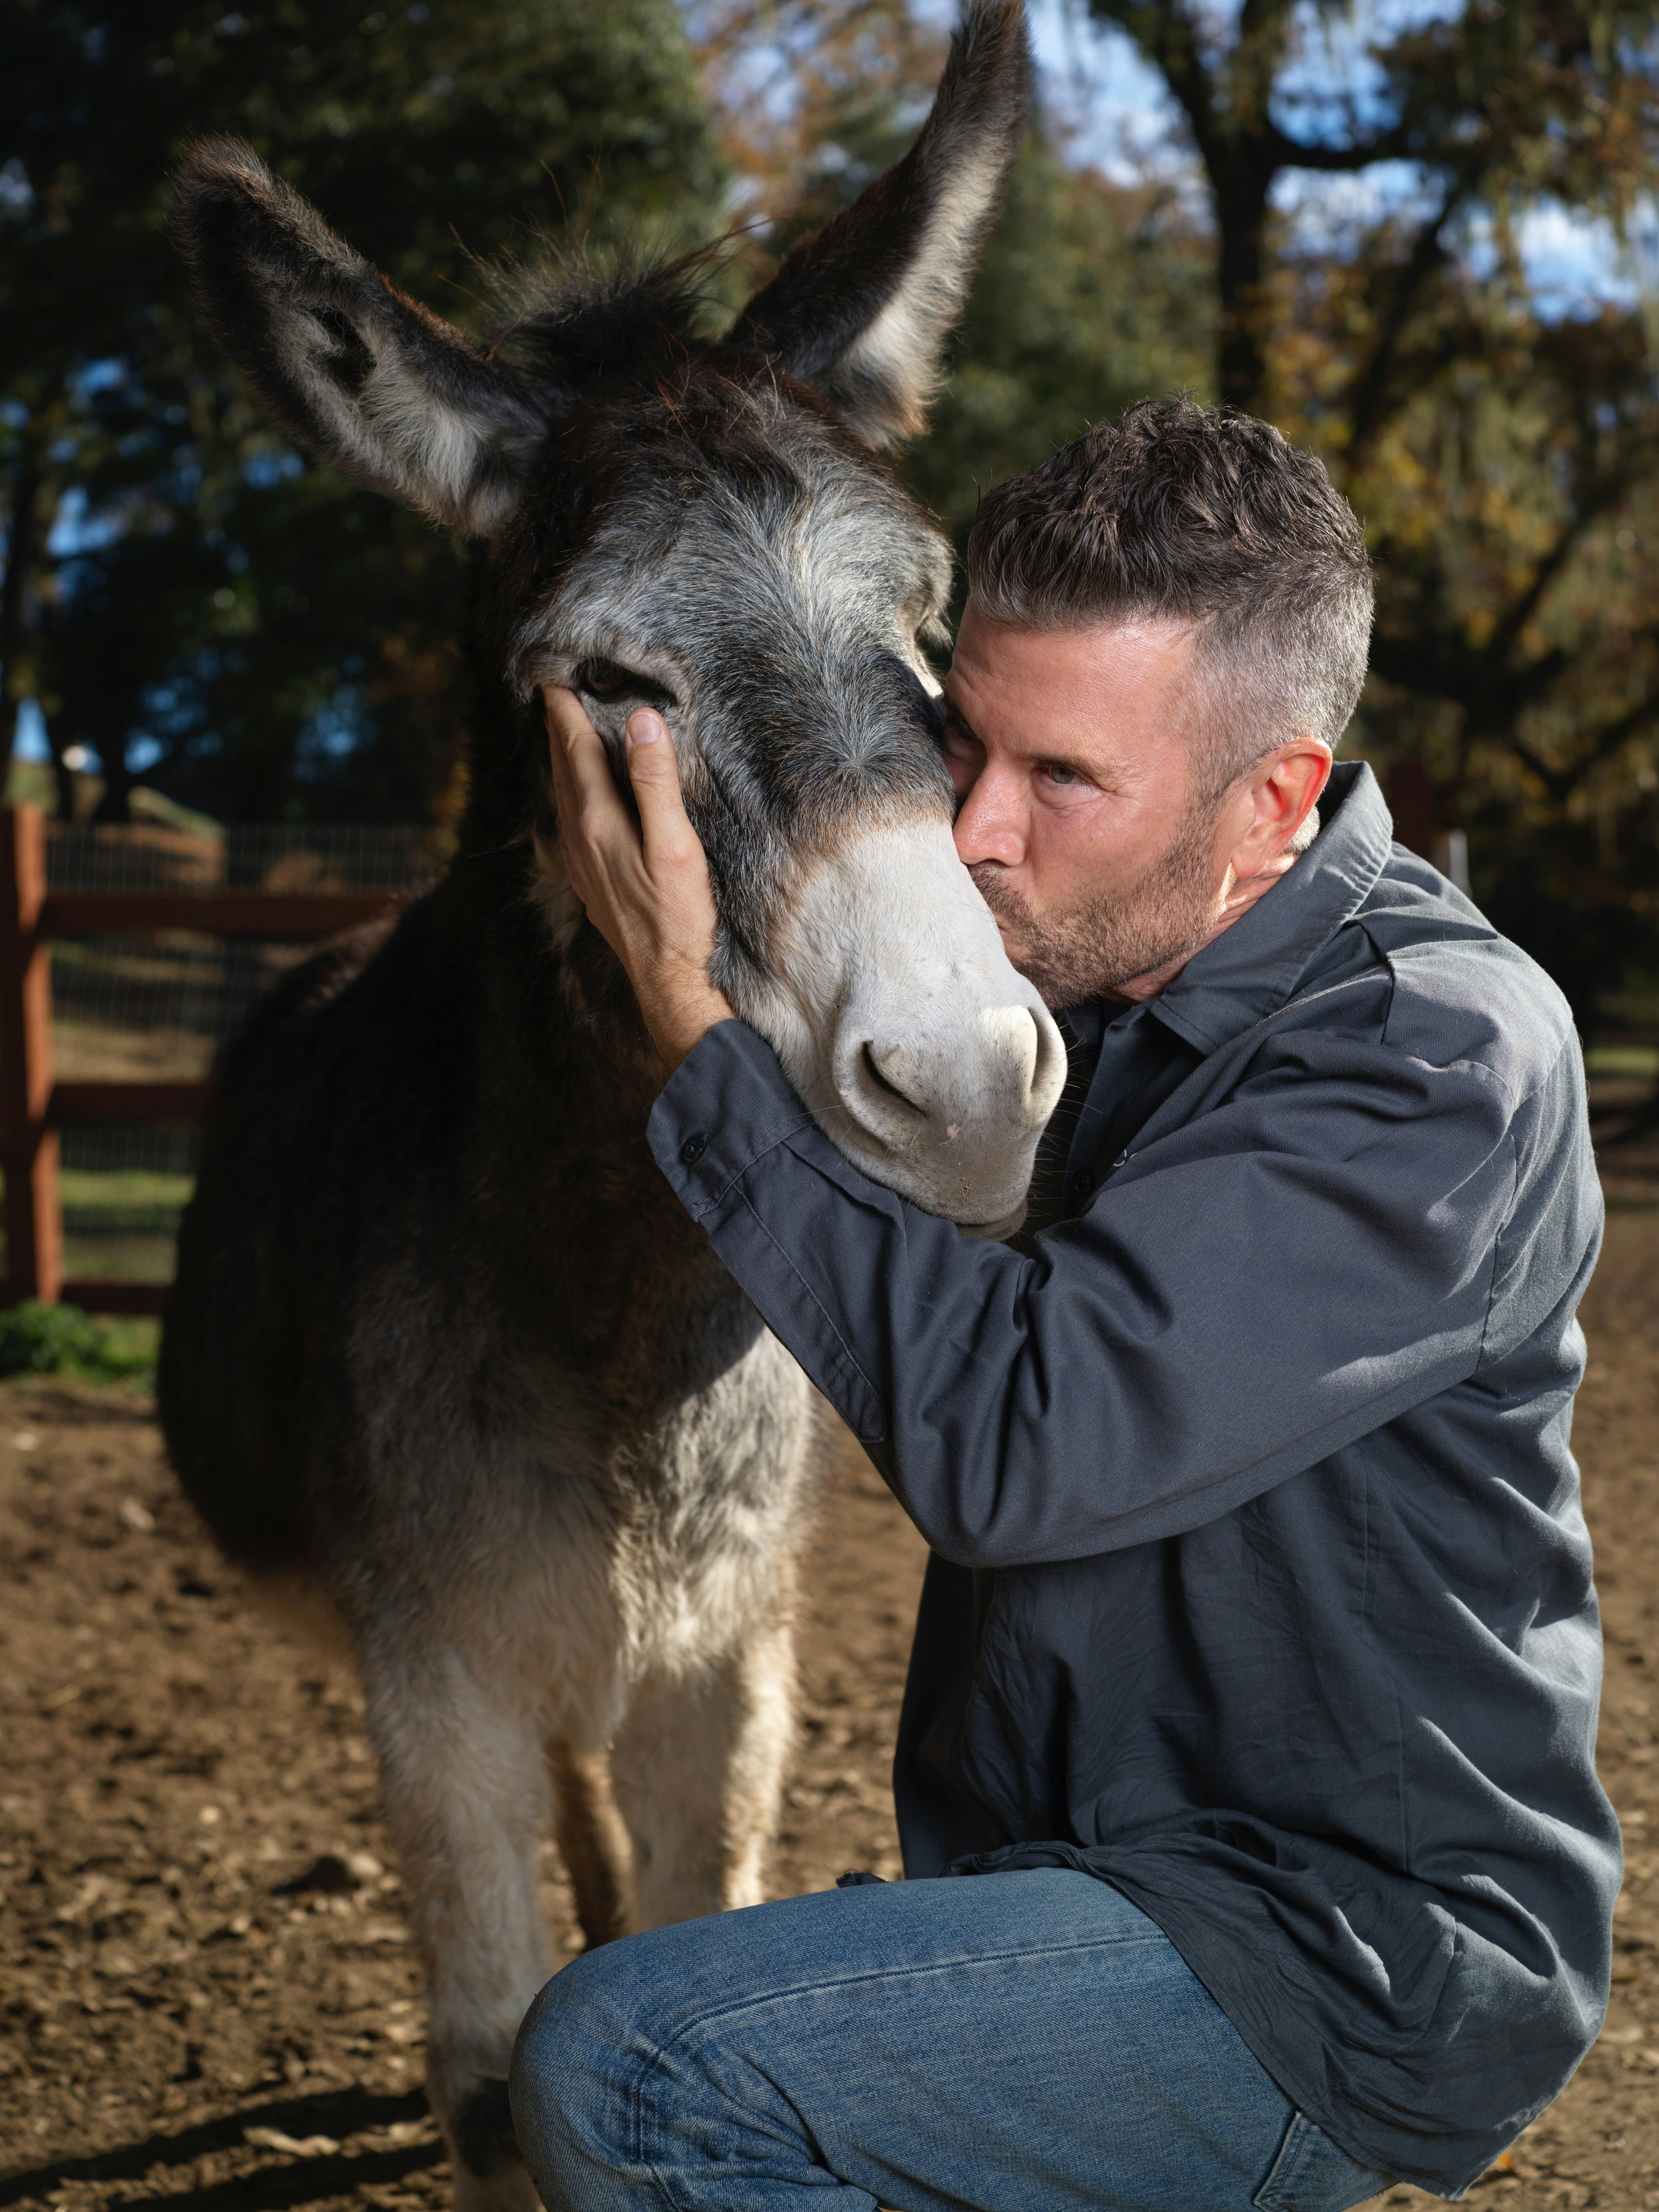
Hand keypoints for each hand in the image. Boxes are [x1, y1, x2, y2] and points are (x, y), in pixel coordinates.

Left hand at [542, 687, 734, 1069]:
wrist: (667, 980)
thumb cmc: (678, 916)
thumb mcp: (675, 844)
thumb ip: (655, 782)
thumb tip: (639, 722)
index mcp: (595, 820)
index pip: (573, 747)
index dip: (563, 707)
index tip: (553, 670)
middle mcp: (576, 837)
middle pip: (560, 766)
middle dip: (556, 724)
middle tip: (554, 687)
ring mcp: (578, 860)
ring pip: (560, 792)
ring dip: (561, 756)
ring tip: (563, 728)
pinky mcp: (588, 877)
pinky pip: (569, 817)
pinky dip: (570, 788)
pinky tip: (579, 791)